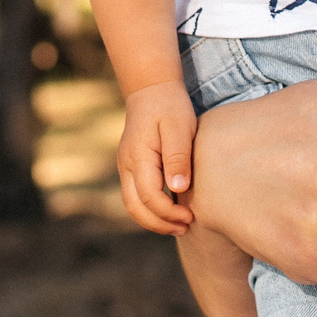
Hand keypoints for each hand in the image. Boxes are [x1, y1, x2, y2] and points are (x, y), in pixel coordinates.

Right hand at [116, 80, 200, 234]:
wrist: (151, 89)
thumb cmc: (169, 107)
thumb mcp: (179, 127)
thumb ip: (178, 157)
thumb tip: (178, 189)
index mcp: (137, 156)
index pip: (150, 197)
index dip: (169, 212)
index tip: (191, 216)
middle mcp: (125, 165)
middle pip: (135, 207)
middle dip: (159, 223)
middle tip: (185, 227)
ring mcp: (125, 166)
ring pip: (132, 205)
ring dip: (153, 220)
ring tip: (178, 225)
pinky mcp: (130, 167)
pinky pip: (134, 196)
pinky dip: (149, 209)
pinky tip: (169, 211)